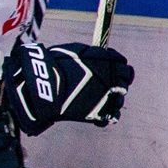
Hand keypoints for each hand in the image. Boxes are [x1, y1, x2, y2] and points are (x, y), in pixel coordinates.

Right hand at [1, 38, 132, 134]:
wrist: (43, 87)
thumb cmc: (53, 66)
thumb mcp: (73, 51)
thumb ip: (89, 54)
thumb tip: (97, 54)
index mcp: (107, 59)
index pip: (121, 61)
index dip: (115, 65)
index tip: (109, 70)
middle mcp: (113, 76)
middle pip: (124, 79)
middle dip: (117, 81)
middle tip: (106, 86)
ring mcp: (109, 95)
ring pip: (120, 98)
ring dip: (112, 99)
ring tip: (99, 101)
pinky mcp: (102, 112)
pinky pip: (112, 115)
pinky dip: (107, 115)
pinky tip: (98, 115)